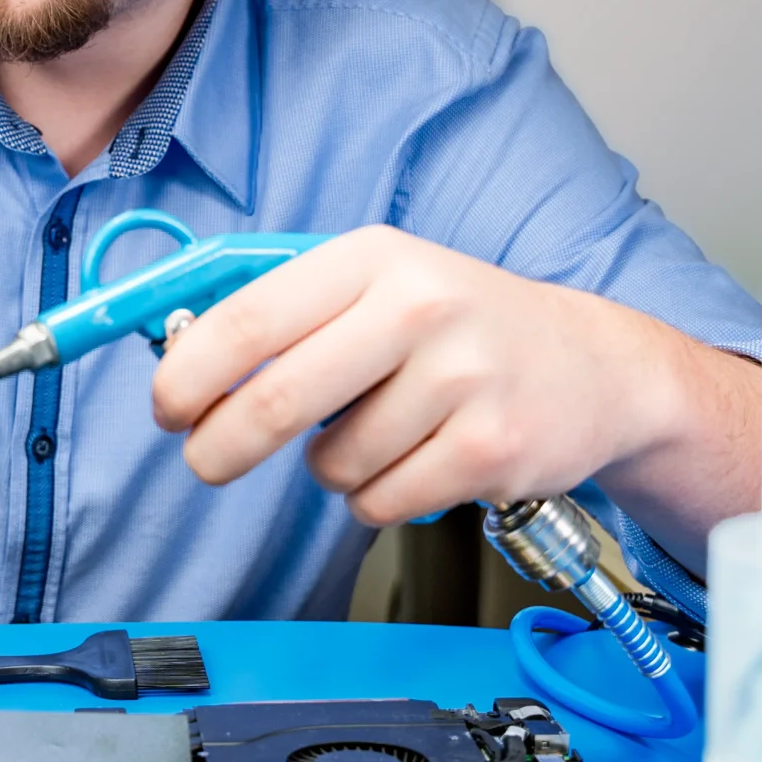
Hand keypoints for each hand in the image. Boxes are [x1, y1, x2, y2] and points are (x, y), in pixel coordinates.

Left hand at [149, 227, 757, 544]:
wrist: (597, 368)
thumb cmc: (462, 328)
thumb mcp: (379, 285)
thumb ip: (286, 313)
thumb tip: (179, 358)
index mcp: (373, 259)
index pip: (250, 317)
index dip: (188, 372)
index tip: (164, 408)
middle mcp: (419, 307)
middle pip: (276, 399)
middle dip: (220, 446)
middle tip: (207, 461)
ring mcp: (461, 380)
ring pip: (330, 464)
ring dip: (330, 469)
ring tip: (381, 433)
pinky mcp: (490, 449)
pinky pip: (380, 502)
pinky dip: (377, 498)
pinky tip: (417, 460)